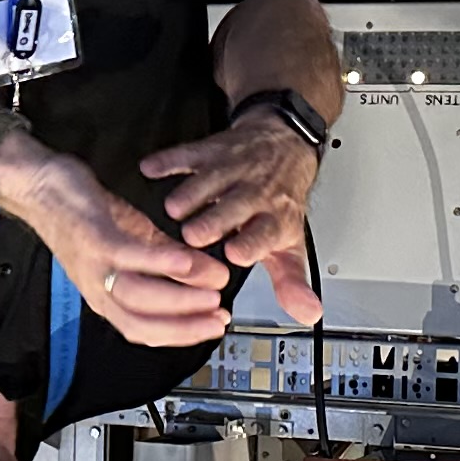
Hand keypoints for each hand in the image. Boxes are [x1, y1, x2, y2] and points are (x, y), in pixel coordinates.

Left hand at [0, 136, 233, 347]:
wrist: (39, 184)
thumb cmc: (83, 213)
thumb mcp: (134, 239)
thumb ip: (168, 260)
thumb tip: (208, 273)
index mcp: (107, 293)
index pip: (145, 329)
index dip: (182, 334)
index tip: (216, 327)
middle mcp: (97, 288)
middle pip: (141, 324)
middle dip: (185, 326)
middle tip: (219, 317)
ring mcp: (94, 265)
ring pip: (137, 297)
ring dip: (179, 298)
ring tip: (212, 291)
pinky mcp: (93, 239)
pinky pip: (128, 257)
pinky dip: (160, 262)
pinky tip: (187, 260)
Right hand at [142, 112, 323, 326]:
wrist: (286, 147)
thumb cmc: (280, 203)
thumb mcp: (290, 245)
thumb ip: (291, 282)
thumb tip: (309, 314)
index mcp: (273, 220)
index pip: (265, 232)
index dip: (251, 243)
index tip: (234, 254)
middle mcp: (254, 193)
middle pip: (236, 206)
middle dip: (214, 220)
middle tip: (193, 237)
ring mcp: (232, 170)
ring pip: (211, 179)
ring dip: (191, 193)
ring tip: (173, 210)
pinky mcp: (211, 151)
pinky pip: (189, 154)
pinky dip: (168, 160)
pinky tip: (150, 169)